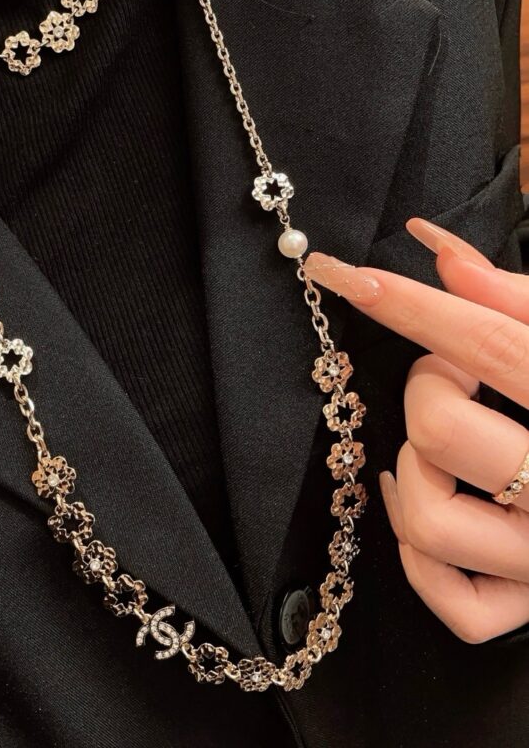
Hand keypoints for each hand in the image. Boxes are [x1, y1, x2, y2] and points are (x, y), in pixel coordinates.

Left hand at [304, 219, 528, 642]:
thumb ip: (520, 300)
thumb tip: (439, 254)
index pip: (490, 345)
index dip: (411, 305)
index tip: (342, 272)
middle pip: (443, 432)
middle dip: (426, 386)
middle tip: (449, 371)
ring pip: (429, 519)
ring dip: (412, 467)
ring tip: (442, 441)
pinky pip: (449, 599)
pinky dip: (416, 554)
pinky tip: (420, 499)